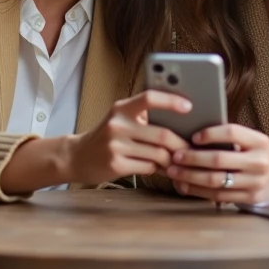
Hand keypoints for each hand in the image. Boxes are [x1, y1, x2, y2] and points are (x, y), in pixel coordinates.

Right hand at [65, 90, 190, 185]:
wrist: (77, 156)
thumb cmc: (107, 136)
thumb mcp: (120, 119)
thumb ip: (143, 117)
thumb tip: (180, 122)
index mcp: (121, 108)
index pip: (149, 98)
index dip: (171, 101)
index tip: (189, 107)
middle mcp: (118, 124)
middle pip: (161, 134)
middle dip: (180, 144)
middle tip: (191, 149)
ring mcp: (115, 145)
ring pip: (157, 154)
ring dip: (172, 160)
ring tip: (179, 162)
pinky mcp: (116, 165)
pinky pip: (148, 168)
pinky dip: (159, 170)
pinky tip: (162, 170)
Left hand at [165, 124, 268, 204]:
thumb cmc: (263, 154)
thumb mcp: (255, 141)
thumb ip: (233, 138)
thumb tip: (194, 135)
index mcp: (259, 141)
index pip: (232, 133)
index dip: (210, 134)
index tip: (193, 136)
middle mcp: (259, 162)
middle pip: (219, 160)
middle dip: (192, 158)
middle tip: (175, 155)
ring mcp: (255, 182)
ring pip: (216, 181)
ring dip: (190, 176)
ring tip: (174, 171)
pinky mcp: (250, 199)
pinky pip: (219, 196)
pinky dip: (198, 191)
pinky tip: (185, 186)